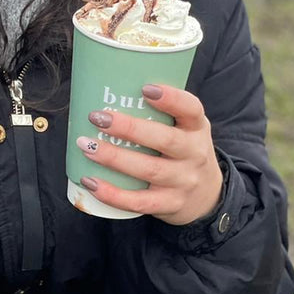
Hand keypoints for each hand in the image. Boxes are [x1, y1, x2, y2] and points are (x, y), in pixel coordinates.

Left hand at [75, 83, 222, 224]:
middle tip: (97, 117)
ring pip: (148, 169)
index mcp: (197, 128)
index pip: (191, 109)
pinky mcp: (170, 204)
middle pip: (164, 140)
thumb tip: (109, 91)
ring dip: (113, 157)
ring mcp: (183, 182)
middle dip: (129, 128)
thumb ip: (160, 114)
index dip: (171, 99)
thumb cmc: (183, 153)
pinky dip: (112, 193)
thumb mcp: (186, 129)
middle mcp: (194, 154)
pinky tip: (90, 181)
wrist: (207, 197)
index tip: (145, 89)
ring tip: (86, 145)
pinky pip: (139, 201)